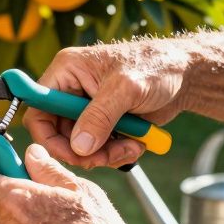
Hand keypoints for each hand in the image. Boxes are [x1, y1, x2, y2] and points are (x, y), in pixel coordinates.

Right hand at [24, 39, 190, 167]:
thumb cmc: (157, 66)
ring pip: (80, 146)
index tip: (72, 152)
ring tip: (131, 146)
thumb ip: (100, 117)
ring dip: (104, 155)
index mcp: (67, 71)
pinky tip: (136, 144)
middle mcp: (72, 90)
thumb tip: (79, 147)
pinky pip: (98, 149)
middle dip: (83, 151)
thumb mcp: (126, 88)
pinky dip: (116, 153)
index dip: (48, 135)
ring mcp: (88, 109)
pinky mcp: (104, 123)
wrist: (186, 75)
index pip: (38, 107)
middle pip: (58, 133)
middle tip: (107, 157)